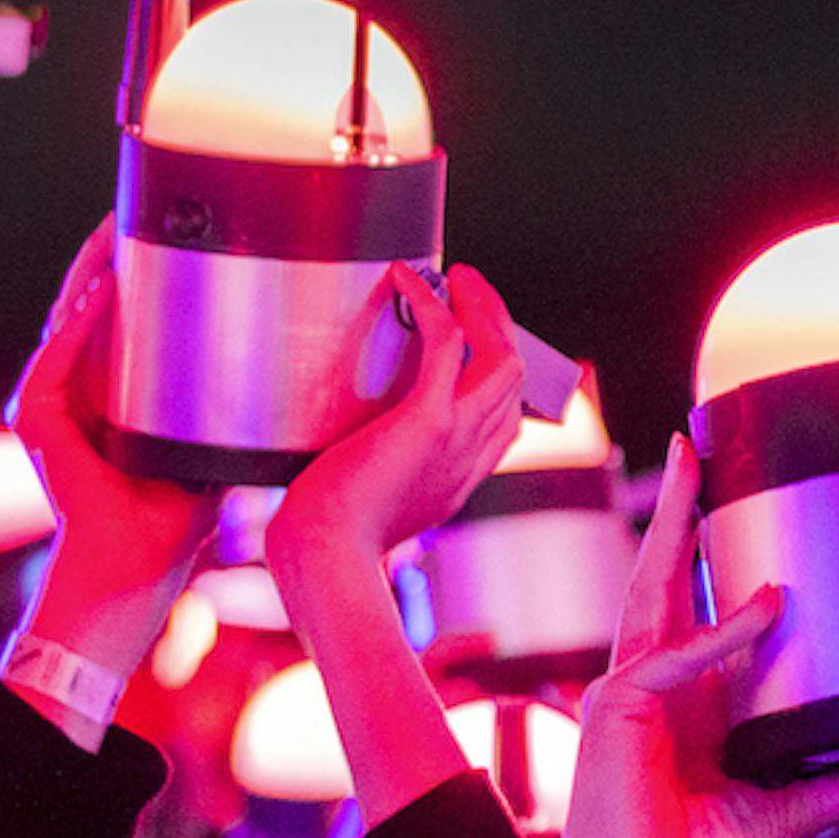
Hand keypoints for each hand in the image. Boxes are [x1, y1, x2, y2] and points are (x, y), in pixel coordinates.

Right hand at [11, 221, 221, 679]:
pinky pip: (54, 356)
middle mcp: (69, 388)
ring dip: (89, 269)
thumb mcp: (216, 438)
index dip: (133, 265)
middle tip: (137, 203)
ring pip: (65, 314)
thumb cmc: (174, 515)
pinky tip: (103, 289)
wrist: (135, 565)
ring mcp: (45, 402)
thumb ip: (238, 401)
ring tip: (116, 226)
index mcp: (105, 390)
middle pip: (86, 301)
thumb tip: (297, 362)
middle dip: (108, 250)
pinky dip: (77, 322)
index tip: (164, 223)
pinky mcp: (33, 418)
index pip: (115, 313)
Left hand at [267, 262, 523, 611]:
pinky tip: (411, 280)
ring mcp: (457, 437)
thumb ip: (376, 481)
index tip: (475, 345)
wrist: (324, 560)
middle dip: (500, 327)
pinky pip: (448, 345)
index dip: (498, 378)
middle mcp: (470, 458)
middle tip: (470, 292)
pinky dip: (435, 305)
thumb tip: (352, 461)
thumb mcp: (368, 510)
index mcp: (459, 481)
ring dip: (483, 306)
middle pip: (514, 379)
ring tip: (459, 277)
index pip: (507, 422)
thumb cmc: (328, 540)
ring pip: (501, 356)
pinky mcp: (427, 420)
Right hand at [519, 436, 838, 837]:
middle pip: (662, 575)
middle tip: (695, 446)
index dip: (710, 556)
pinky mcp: (618, 707)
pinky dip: (721, 632)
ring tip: (692, 468)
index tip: (743, 507)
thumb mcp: (792, 811)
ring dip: (671, 525)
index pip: (696, 608)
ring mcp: (630, 689)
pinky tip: (765, 609)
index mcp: (686, 699)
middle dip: (677, 508)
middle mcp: (654, 681)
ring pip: (651, 589)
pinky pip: (675, 656)